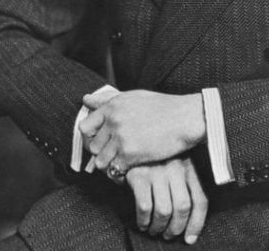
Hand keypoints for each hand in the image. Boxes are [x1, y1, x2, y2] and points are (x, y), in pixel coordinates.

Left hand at [79, 89, 205, 171]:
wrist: (184, 118)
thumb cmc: (162, 107)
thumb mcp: (133, 96)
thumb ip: (107, 99)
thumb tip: (85, 99)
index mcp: (113, 106)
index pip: (84, 126)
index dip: (90, 136)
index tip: (100, 140)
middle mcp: (114, 121)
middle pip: (91, 146)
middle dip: (101, 151)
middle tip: (114, 152)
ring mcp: (121, 138)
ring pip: (100, 161)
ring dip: (110, 163)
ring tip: (123, 160)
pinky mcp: (130, 154)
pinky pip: (114, 170)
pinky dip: (121, 172)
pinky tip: (131, 166)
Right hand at [126, 157, 207, 244]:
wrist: (130, 143)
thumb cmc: (154, 160)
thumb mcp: (175, 165)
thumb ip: (184, 185)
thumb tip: (190, 223)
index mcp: (189, 165)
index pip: (200, 199)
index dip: (196, 224)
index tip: (190, 238)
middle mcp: (175, 167)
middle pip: (183, 207)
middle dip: (175, 228)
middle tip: (168, 235)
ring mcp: (157, 170)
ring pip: (164, 211)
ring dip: (159, 227)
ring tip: (154, 230)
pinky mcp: (139, 175)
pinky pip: (145, 207)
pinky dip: (144, 221)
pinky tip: (143, 222)